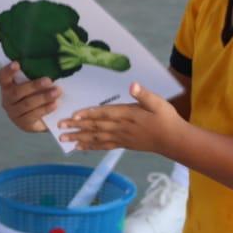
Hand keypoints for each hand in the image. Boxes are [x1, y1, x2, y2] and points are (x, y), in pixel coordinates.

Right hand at [0, 62, 60, 132]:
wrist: (40, 120)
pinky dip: (45, 109)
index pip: (3, 77)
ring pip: (27, 104)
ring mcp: (13, 112)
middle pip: (17, 91)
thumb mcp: (34, 85)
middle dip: (34, 86)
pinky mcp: (22, 123)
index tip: (17, 63)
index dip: (8, 71)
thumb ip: (36, 77)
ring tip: (57, 92)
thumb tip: (52, 68)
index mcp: (7, 86)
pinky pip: (33, 115)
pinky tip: (55, 104)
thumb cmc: (36, 96)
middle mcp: (7, 99)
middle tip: (49, 80)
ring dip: (43, 97)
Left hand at [57, 82, 184, 152]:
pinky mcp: (123, 144)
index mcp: (128, 115)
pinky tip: (79, 147)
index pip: (105, 113)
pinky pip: (103, 146)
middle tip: (59, 127)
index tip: (74, 115)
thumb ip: (144, 94)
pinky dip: (90, 146)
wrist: (174, 140)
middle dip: (76, 126)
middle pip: (95, 126)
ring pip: (96, 138)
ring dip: (79, 137)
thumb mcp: (158, 102)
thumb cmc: (166, 118)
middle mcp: (121, 127)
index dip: (88, 114)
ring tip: (63, 139)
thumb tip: (133, 85)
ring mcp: (121, 137)